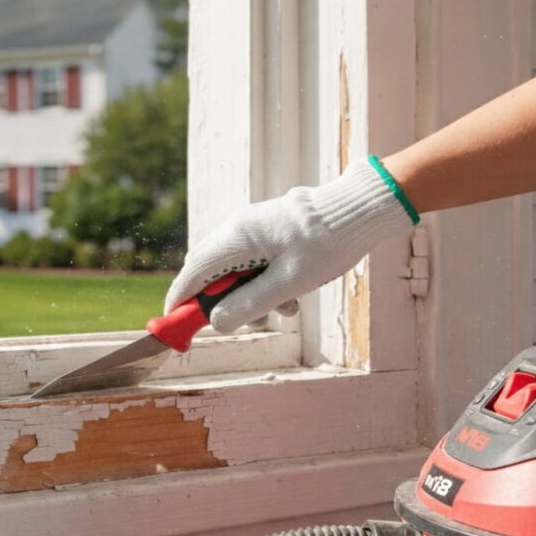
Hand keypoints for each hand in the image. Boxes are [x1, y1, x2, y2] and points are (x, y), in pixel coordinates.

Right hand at [165, 157, 415, 332]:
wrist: (360, 211)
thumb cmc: (328, 244)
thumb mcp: (289, 282)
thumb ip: (250, 303)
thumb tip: (216, 323)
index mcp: (238, 236)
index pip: (194, 271)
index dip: (181, 300)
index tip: (175, 324)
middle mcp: (239, 228)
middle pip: (209, 270)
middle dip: (218, 301)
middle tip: (234, 323)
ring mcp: (254, 228)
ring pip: (234, 270)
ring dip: (249, 296)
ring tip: (283, 310)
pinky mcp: (269, 232)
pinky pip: (253, 263)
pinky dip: (264, 284)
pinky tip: (292, 296)